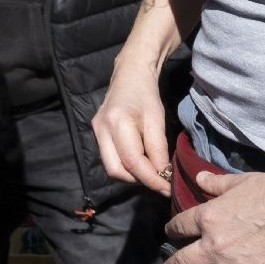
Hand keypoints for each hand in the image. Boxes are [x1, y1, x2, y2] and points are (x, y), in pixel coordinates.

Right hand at [92, 59, 171, 194]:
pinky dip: (126, 166)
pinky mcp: (96, 134)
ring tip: (150, 171)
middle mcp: (101, 129)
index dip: (151, 179)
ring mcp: (96, 132)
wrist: (129, 74)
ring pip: (111, 168)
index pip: (133, 162)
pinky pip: (110, 159)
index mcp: (118, 123)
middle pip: (116, 170)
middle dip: (139, 180)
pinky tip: (140, 162)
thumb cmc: (146, 94)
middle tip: (159, 180)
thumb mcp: (158, 120)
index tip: (168, 188)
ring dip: (132, 175)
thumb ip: (158, 149)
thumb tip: (162, 176)